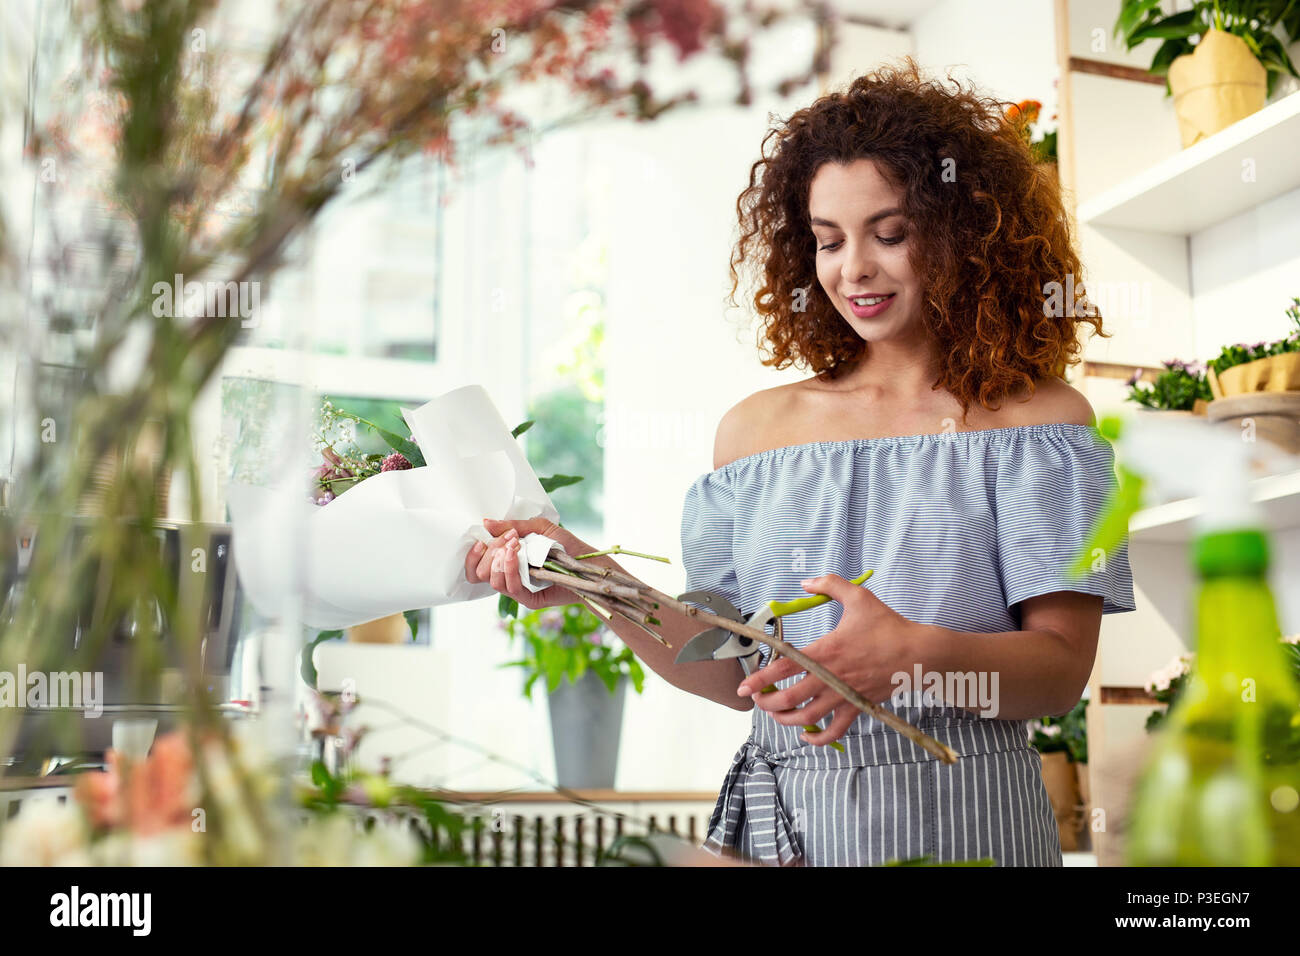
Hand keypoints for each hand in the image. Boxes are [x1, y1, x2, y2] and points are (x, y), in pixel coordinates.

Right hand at [465, 516, 595, 610]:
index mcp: (508, 562)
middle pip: (480, 574)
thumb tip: (486, 522)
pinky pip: (511, 588)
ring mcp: (520, 589)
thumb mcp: (540, 528)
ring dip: (499, 560)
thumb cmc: (567, 545)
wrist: (590, 564)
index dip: (474, 554)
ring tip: (514, 545)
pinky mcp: (530, 599)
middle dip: (489, 553)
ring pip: (492, 581)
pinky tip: (515, 554)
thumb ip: (513, 526)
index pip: (478, 565)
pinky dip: (510, 569)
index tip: (482, 538)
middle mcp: (510, 577)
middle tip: (508, 540)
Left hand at [735, 573, 920, 746]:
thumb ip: (830, 585)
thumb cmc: (888, 625)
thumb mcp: (859, 597)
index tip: (744, 686)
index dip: (760, 678)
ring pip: (807, 717)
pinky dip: (819, 737)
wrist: (918, 652)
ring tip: (775, 714)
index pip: (785, 667)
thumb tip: (806, 581)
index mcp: (826, 651)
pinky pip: (835, 731)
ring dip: (786, 720)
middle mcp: (831, 677)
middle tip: (757, 698)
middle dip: (767, 701)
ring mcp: (844, 695)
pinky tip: (807, 735)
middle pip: (790, 698)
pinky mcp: (857, 707)